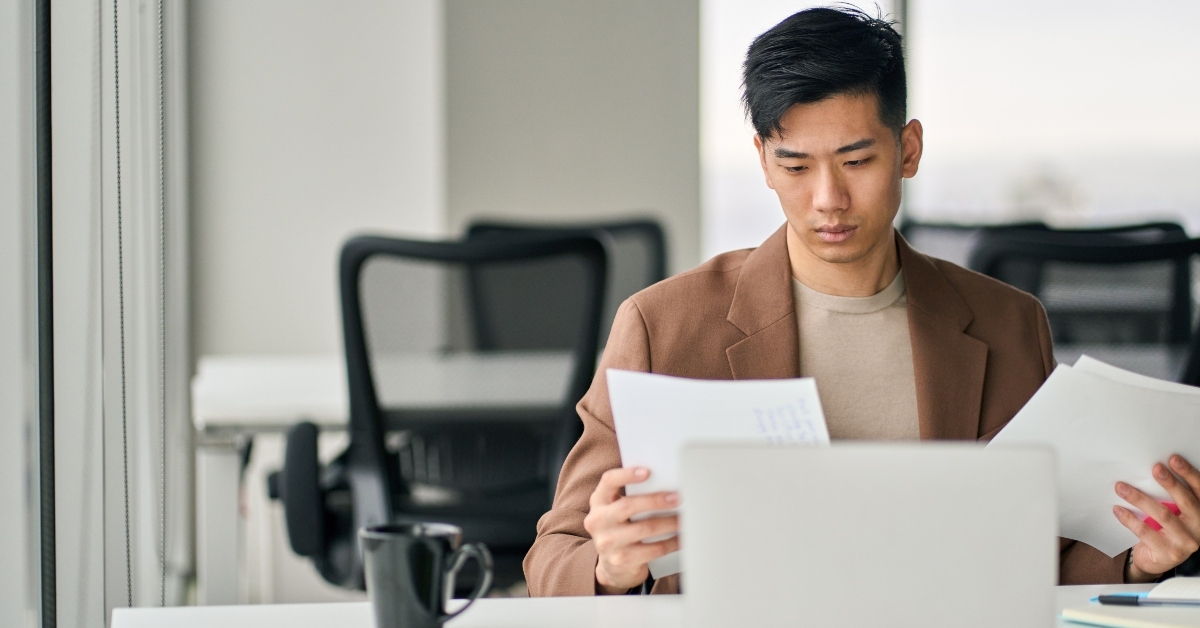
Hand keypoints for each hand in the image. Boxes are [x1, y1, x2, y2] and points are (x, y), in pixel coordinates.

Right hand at [583, 467, 679, 593]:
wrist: (612, 567)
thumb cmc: (620, 529)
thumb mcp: (615, 511)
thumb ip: (630, 496)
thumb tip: (664, 483)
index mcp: (598, 502)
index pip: (608, 481)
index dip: (627, 475)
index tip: (648, 472)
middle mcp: (598, 521)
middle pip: (628, 506)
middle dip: (655, 501)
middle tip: (676, 498)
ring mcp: (608, 543)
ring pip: (645, 528)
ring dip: (669, 522)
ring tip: (683, 518)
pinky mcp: (622, 560)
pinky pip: (654, 549)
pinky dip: (672, 542)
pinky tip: (681, 538)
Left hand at [1113, 455, 1199, 581]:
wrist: (1155, 561)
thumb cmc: (1163, 530)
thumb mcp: (1171, 512)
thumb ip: (1167, 497)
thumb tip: (1147, 471)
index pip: (1198, 490)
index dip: (1188, 474)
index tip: (1173, 458)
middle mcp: (1198, 528)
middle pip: (1186, 501)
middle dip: (1170, 483)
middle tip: (1155, 468)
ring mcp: (1185, 543)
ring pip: (1163, 515)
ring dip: (1140, 498)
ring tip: (1121, 487)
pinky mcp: (1168, 553)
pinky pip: (1146, 532)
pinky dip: (1130, 519)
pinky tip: (1118, 509)